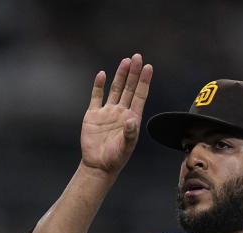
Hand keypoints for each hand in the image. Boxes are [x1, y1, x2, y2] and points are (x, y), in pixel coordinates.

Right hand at [80, 53, 152, 175]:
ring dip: (120, 75)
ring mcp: (107, 112)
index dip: (144, 81)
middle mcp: (121, 112)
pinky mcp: (93, 115)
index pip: (140, 95)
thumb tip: (131, 120)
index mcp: (132, 118)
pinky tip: (102, 75)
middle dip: (133, 73)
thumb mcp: (125, 147)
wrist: (98, 165)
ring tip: (125, 61)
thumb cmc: (115, 158)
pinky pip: (96, 96)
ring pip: (115, 89)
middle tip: (137, 57)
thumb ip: (129, 133)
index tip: (148, 67)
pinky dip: (99, 86)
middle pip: (129, 88)